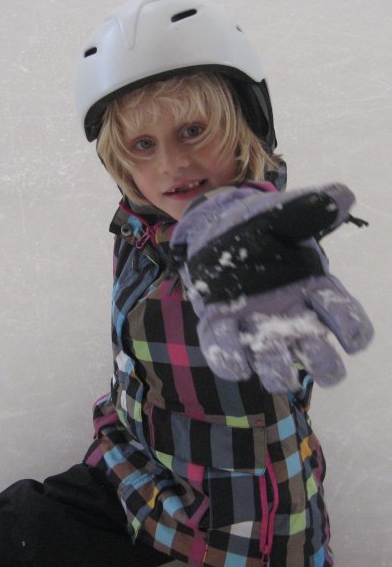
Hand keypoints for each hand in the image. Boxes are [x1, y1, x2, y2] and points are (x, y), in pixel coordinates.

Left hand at [168, 183, 373, 392]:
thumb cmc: (257, 225)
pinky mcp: (220, 325)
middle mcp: (288, 312)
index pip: (344, 316)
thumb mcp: (283, 214)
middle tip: (314, 359)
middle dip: (322, 364)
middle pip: (317, 350)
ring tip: (275, 368)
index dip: (353, 332)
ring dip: (277, 371)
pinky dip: (230, 361)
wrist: (213, 228)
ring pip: (274, 361)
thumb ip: (310, 209)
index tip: (351, 340)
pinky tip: (235, 363)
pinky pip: (227, 353)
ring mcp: (254, 323)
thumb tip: (341, 195)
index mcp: (311, 286)